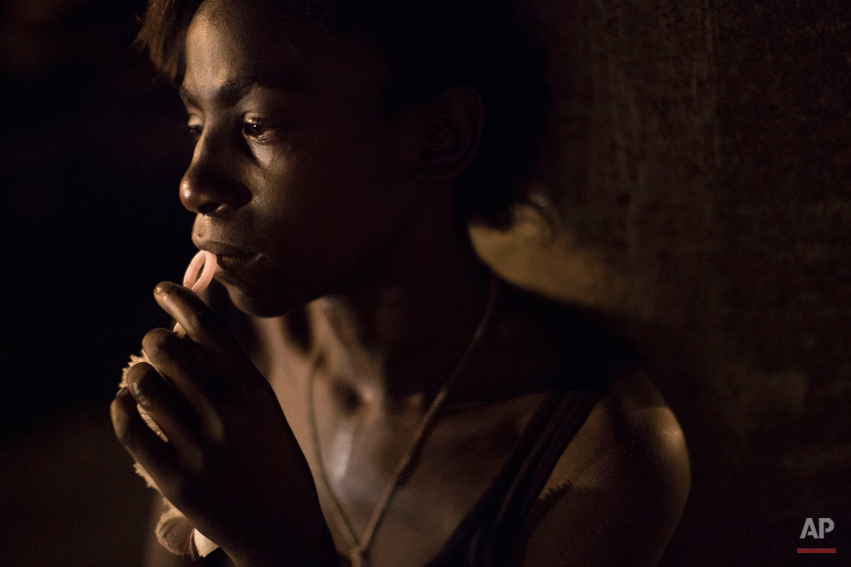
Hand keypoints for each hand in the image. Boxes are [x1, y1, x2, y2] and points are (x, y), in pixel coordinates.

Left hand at [111, 282, 335, 566]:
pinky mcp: (176, 482)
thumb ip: (232, 376)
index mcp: (254, 391)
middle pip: (168, 349)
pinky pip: (131, 431)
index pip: (209, 329)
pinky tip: (125, 406)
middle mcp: (227, 414)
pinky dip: (120, 409)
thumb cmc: (273, 463)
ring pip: (144, 384)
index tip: (163, 289)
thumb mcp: (265, 412)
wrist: (283, 531)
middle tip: (154, 346)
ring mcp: (201, 448)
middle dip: (153, 339)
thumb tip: (187, 332)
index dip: (181, 300)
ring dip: (136, 374)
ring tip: (141, 379)